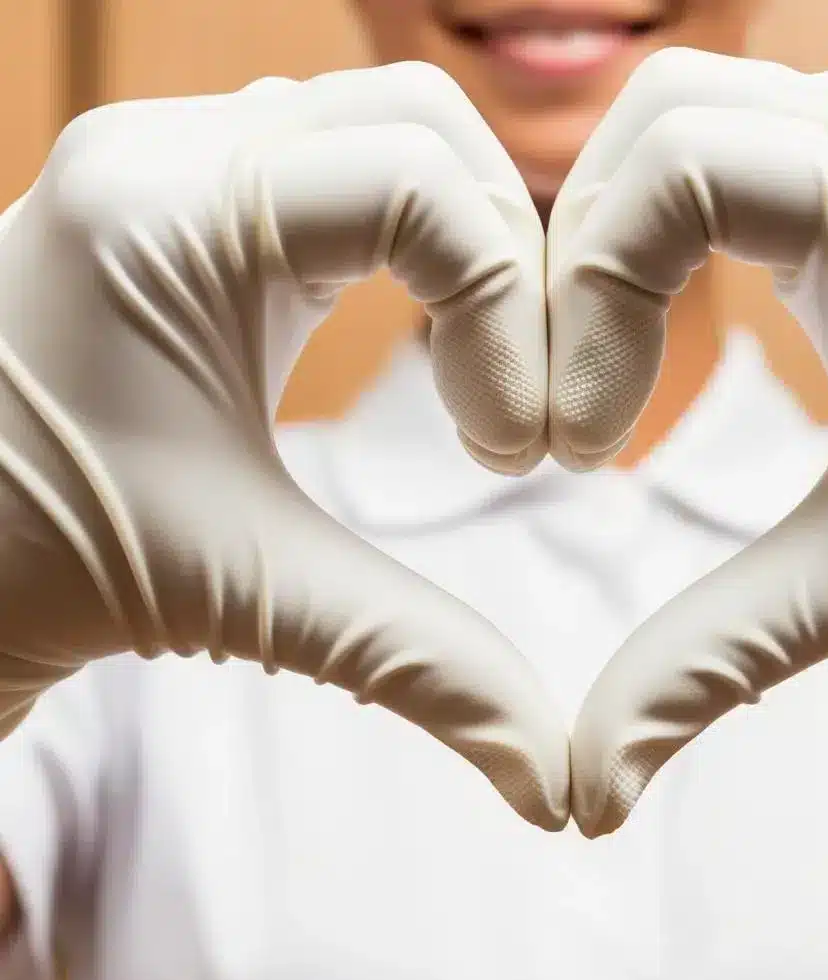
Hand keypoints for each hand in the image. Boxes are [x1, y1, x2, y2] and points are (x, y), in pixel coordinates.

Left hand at [0, 64, 568, 828]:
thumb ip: (431, 673)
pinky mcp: (191, 201)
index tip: (516, 450)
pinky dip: (420, 243)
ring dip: (470, 249)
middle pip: (427, 124)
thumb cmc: (52, 572)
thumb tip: (558, 789)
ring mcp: (175, 162)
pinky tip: (423, 341)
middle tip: (509, 409)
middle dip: (511, 266)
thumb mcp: (258, 600)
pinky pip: (347, 167)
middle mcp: (168, 152)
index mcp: (170, 217)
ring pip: (393, 132)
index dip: (512, 313)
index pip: (421, 187)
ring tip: (476, 382)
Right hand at [549, 49, 827, 835]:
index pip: (681, 167)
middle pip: (662, 115)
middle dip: (578, 258)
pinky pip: (734, 151)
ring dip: (615, 243)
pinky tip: (663, 330)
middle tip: (576, 407)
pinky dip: (664, 233)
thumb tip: (582, 802)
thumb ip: (704, 669)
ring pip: (689, 121)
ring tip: (608, 376)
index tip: (577, 447)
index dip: (586, 298)